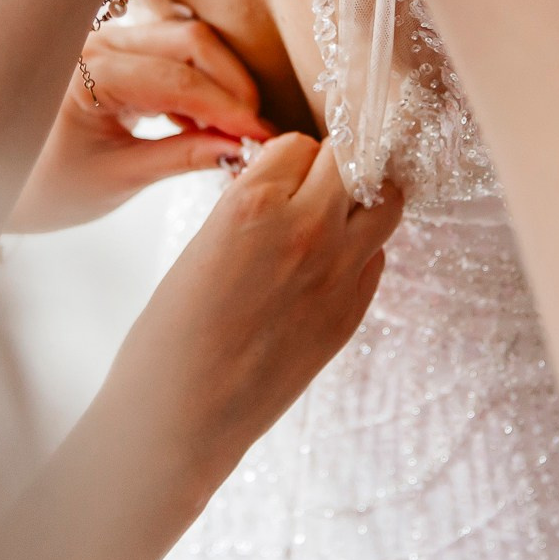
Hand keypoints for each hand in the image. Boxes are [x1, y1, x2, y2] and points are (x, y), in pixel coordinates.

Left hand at [12, 20, 279, 231]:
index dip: (228, 108)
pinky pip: (173, 54)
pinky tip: (211, 123)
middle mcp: (100, 44)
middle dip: (232, 84)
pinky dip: (201, 83)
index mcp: (90, 74)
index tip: (265, 136)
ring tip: (238, 130)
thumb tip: (242, 149)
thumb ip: (181, 157)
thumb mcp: (116, 179)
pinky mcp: (119, 55)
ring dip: (220, 80)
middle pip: (190, 42)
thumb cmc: (45, 185)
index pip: (178, 80)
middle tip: (257, 131)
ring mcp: (109, 43)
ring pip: (186, 42)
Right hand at [103, 134, 404, 488]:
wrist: (183, 416)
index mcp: (254, 203)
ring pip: (386, 201)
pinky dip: (361, 249)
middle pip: (352, 158)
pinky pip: (377, 255)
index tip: (274, 174)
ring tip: (333, 217)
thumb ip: (251, 205)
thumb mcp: (202, 242)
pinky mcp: (352, 314)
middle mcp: (306, 229)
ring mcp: (338, 273)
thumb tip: (283, 184)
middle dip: (331, 165)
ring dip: (364, 198)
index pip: (299, 143)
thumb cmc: (172, 332)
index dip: (285, 158)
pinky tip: (326, 266)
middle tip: (308, 188)